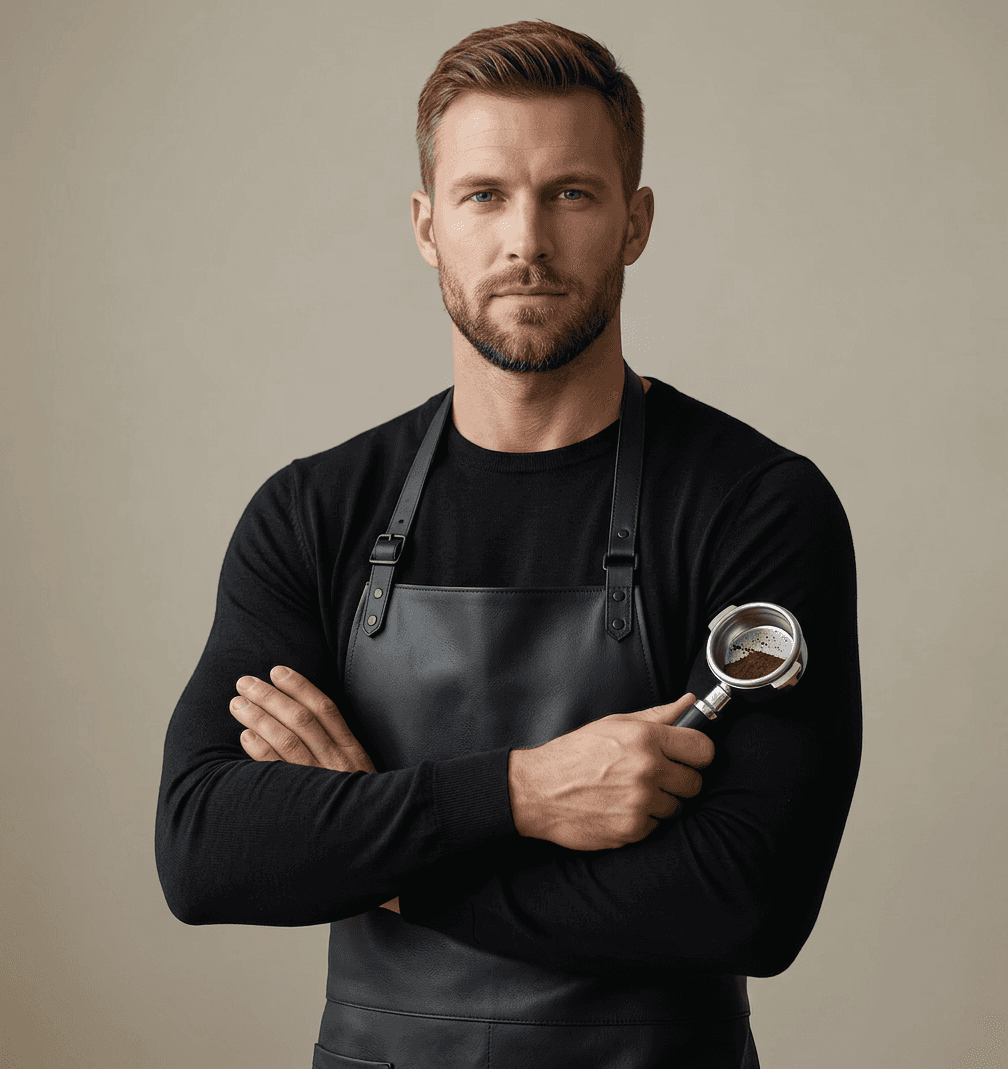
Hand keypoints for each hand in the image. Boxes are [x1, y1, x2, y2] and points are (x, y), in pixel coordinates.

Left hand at [229, 666, 399, 912]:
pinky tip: (245, 736)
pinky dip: (259, 751)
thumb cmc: (365, 811)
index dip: (299, 686)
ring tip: (237, 704)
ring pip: (286, 742)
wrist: (378, 853)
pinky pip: (277, 774)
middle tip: (244, 682)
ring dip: (259, 718)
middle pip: (301, 720)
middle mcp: (338, 766)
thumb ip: (338, 749)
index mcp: (353, 753)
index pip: (326, 709)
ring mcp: (321, 786)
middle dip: (270, 697)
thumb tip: (304, 719)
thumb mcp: (361, 775)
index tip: (277, 670)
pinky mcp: (304, 806)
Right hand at [507, 692, 713, 851]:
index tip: (688, 757)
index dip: (698, 754)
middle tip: (654, 776)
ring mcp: (640, 802)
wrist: (538, 790)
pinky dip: (641, 820)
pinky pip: (655, 826)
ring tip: (630, 791)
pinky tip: (619, 807)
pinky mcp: (632, 829)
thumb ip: (658, 716)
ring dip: (659, 802)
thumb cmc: (574, 754)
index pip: (703, 750)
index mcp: (645, 739)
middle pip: (694, 783)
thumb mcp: (614, 725)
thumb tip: (690, 703)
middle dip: (678, 780)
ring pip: (675, 807)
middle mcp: (647, 770)